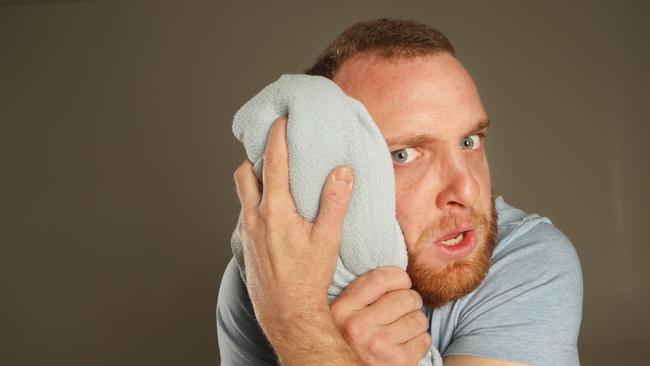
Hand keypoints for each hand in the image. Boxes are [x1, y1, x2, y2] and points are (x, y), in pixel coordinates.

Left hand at [233, 116, 354, 340]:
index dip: (276, 136)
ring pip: (242, 193)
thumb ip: (335, 201)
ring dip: (253, 180)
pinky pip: (244, 213)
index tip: (280, 120)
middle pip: (244, 172)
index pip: (273, 162)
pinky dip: (254, 203)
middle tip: (271, 148)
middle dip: (255, 156)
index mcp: (275, 210)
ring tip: (271, 176)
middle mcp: (254, 216)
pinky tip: (270, 211)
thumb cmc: (308, 277)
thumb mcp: (328, 238)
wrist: (285, 312)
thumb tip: (343, 171)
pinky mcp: (243, 244)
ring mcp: (245, 231)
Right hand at [330, 267, 431, 365]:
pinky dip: (419, 341)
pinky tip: (405, 344)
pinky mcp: (397, 362)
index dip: (399, 277)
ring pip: (419, 319)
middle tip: (403, 309)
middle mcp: (358, 327)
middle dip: (411, 301)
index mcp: (343, 309)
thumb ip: (361, 292)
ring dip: (415, 322)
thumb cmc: (352, 340)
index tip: (401, 283)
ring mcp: (378, 345)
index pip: (381, 278)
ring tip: (402, 329)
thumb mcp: (344, 313)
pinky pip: (424, 340)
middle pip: (406, 297)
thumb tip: (397, 272)